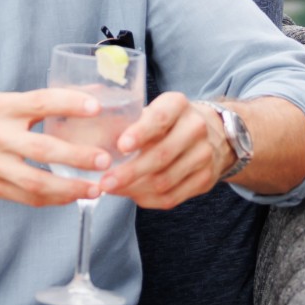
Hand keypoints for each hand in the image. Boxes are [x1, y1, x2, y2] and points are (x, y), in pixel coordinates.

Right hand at [0, 87, 124, 207]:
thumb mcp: (4, 101)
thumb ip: (42, 102)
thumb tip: (92, 95)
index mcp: (1, 107)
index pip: (39, 102)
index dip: (69, 104)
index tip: (96, 107)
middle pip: (42, 149)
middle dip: (77, 157)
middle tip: (105, 160)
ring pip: (36, 182)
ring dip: (70, 188)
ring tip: (96, 189)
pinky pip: (28, 198)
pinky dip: (54, 199)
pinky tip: (73, 196)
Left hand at [99, 92, 237, 209]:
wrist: (213, 134)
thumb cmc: (167, 123)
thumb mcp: (152, 111)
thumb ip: (128, 122)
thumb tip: (91, 142)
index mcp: (178, 105)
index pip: (160, 118)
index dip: (140, 133)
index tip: (121, 146)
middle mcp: (195, 128)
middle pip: (161, 155)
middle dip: (129, 172)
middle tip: (104, 182)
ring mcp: (203, 155)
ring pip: (164, 181)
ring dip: (134, 189)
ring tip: (112, 189)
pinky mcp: (205, 179)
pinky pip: (172, 197)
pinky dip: (147, 199)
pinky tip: (131, 195)